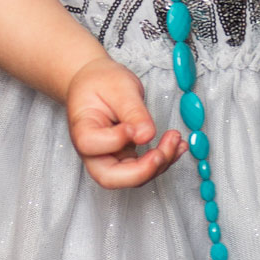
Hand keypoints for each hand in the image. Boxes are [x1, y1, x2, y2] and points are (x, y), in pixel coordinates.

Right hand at [66, 56, 184, 188]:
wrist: (97, 82)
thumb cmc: (102, 82)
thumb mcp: (119, 87)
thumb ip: (132, 111)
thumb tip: (146, 136)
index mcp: (82, 128)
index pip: (91, 145)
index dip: (114, 140)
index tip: (132, 126)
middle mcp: (93, 150)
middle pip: (109, 177)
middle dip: (141, 171)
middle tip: (161, 153)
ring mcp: (109, 157)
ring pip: (131, 177)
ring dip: (158, 164)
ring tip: (175, 139)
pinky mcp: (125, 157)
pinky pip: (144, 168)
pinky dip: (164, 160)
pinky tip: (177, 145)